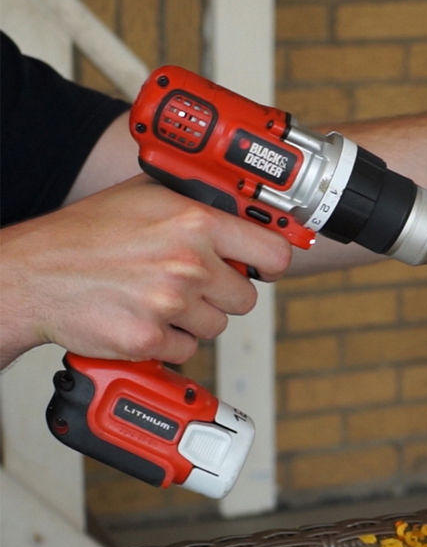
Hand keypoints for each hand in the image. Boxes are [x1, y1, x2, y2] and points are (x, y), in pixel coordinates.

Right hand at [0, 177, 293, 368]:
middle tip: (188, 284)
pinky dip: (166, 342)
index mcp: (194, 222)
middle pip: (245, 298)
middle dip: (221, 295)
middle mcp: (187, 263)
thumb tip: (247, 206)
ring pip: (216, 326)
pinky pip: (185, 350)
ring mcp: (168, 304)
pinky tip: (139, 317)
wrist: (32, 275)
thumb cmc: (86, 234)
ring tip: (155, 297)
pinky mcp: (148, 340)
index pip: (274, 254)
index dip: (269, 264)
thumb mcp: (146, 196)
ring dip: (192, 319)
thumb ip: (200, 201)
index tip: (260, 267)